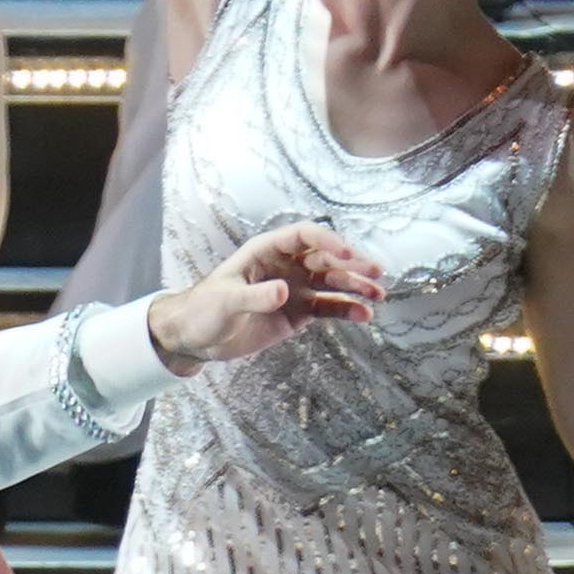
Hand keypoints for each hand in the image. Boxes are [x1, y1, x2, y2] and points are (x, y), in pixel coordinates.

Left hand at [148, 223, 384, 371]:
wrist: (195, 337)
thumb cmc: (203, 310)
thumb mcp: (225, 301)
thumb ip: (254, 296)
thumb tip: (283, 292)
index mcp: (266, 251)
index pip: (304, 236)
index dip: (327, 241)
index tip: (346, 254)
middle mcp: (286, 265)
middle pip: (326, 258)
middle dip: (351, 264)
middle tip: (375, 273)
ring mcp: (295, 288)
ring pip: (332, 283)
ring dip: (356, 287)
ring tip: (378, 295)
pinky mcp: (298, 312)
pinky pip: (328, 308)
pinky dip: (347, 310)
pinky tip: (364, 315)